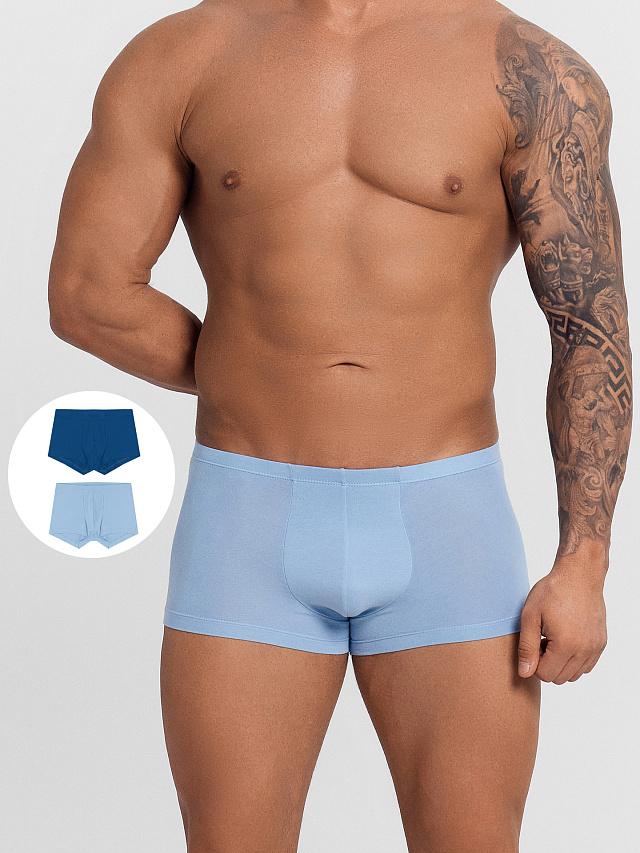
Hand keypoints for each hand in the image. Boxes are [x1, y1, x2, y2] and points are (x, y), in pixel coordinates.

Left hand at [517, 567, 606, 682]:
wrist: (579, 574)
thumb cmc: (552, 591)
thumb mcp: (530, 616)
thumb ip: (526, 647)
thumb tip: (524, 673)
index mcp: (566, 644)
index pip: (545, 675)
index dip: (534, 662)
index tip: (534, 642)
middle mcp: (585, 650)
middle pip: (559, 678)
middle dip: (547, 664)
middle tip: (543, 639)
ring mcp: (596, 647)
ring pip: (573, 675)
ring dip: (560, 663)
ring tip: (554, 639)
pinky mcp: (601, 643)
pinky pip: (586, 666)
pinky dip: (574, 660)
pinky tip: (566, 639)